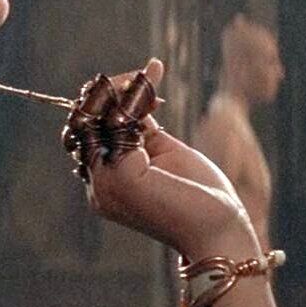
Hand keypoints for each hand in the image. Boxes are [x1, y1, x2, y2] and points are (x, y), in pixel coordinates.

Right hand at [84, 59, 261, 259]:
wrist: (220, 230)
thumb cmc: (200, 197)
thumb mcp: (165, 154)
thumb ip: (142, 130)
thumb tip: (134, 95)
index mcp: (106, 183)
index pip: (89, 132)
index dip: (110, 100)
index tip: (146, 77)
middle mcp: (98, 186)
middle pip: (84, 122)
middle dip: (111, 91)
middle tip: (146, 75)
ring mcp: (106, 184)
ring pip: (95, 119)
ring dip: (122, 91)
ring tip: (148, 79)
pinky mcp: (122, 177)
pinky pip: (117, 123)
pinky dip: (133, 101)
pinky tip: (154, 94)